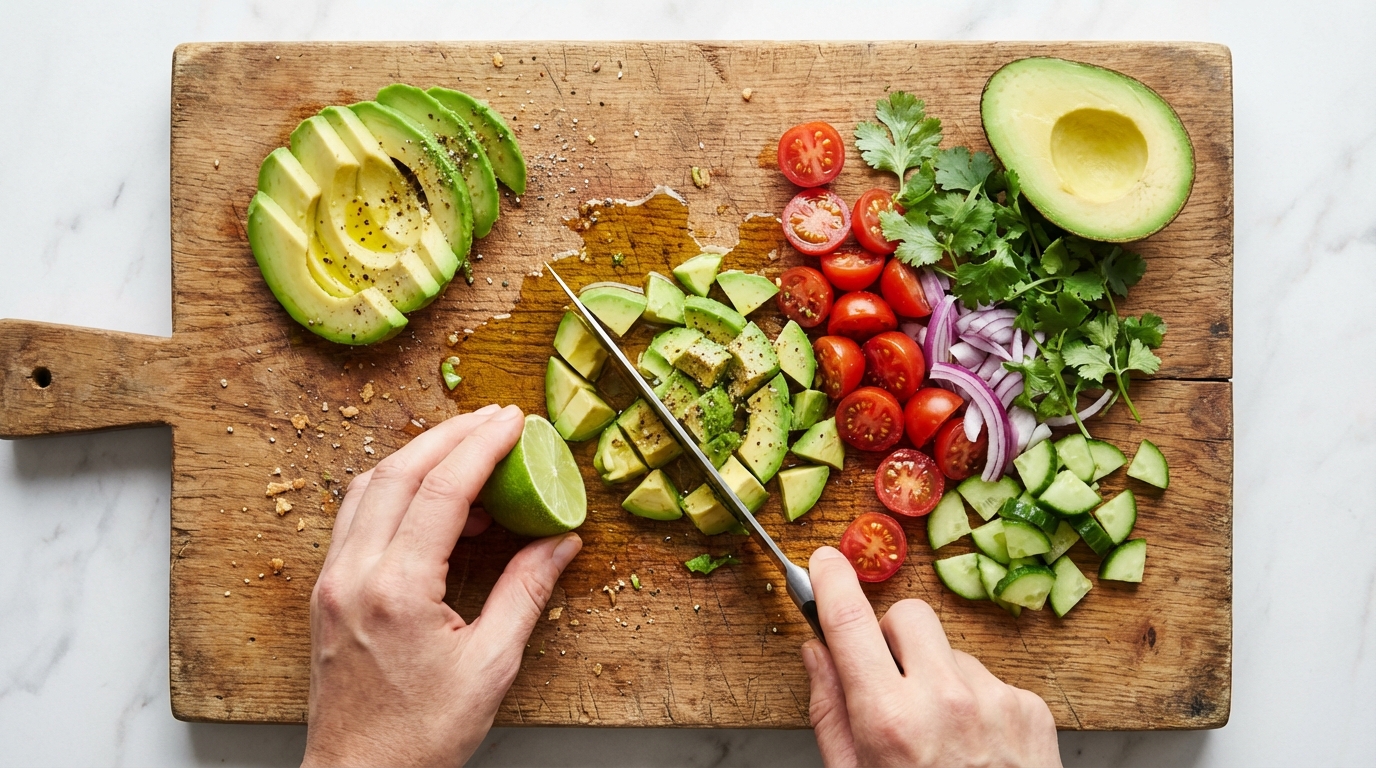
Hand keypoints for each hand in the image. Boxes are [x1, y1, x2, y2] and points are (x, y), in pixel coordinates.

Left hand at [302, 404, 582, 766]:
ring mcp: (332, 581)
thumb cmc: (421, 736)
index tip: (513, 422)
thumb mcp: (491, 665)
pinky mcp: (326, 592)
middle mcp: (353, 575)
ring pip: (369, 486)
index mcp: (396, 590)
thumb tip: (560, 541)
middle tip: (494, 420)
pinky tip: (430, 502)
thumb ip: (525, 591)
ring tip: (467, 454)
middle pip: (399, 471)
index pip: (441, 489)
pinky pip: (357, 516)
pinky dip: (394, 490)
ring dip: (417, 457)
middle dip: (450, 435)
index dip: (481, 445)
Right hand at [802, 546, 1060, 767]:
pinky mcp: (1030, 707)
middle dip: (890, 636)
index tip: (823, 561)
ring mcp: (994, 699)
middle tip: (887, 678)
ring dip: (937, 676)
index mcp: (888, 720)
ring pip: (950, 651)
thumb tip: (815, 651)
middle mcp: (943, 699)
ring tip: (940, 736)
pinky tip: (975, 748)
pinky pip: (989, 679)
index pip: (850, 621)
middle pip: (907, 615)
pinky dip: (976, 703)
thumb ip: (829, 711)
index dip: (832, 581)